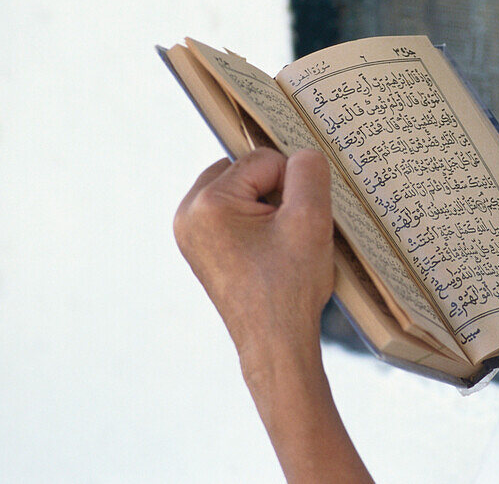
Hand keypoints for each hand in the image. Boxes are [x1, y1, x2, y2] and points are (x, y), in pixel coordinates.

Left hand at [175, 148, 373, 482]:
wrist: (275, 344)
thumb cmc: (291, 286)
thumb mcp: (311, 219)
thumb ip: (309, 170)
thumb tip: (303, 155)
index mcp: (207, 203)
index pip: (265, 160)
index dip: (293, 187)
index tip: (293, 227)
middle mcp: (187, 214)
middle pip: (247, 171)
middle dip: (274, 193)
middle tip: (285, 234)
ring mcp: (189, 233)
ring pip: (242, 190)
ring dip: (266, 207)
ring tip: (276, 246)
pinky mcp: (200, 247)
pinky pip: (233, 212)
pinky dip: (256, 222)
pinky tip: (268, 252)